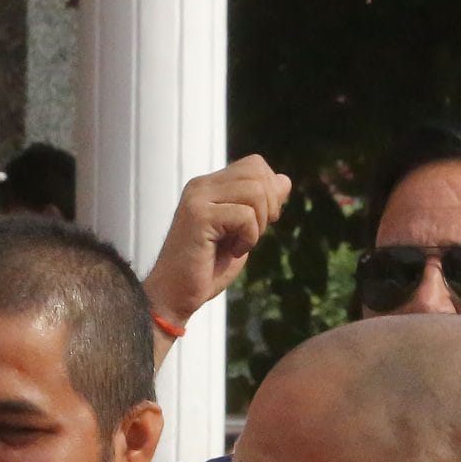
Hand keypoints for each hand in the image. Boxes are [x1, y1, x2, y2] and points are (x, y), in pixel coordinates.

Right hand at [144, 155, 293, 327]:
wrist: (175, 297)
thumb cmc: (206, 269)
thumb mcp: (242, 233)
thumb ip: (260, 206)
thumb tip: (285, 180)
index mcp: (209, 186)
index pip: (254, 165)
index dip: (270, 192)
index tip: (260, 223)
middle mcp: (200, 186)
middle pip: (257, 172)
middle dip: (269, 206)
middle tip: (252, 235)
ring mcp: (197, 199)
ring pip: (255, 190)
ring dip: (258, 224)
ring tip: (240, 244)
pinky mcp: (199, 216)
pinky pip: (245, 215)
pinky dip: (248, 238)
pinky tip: (232, 252)